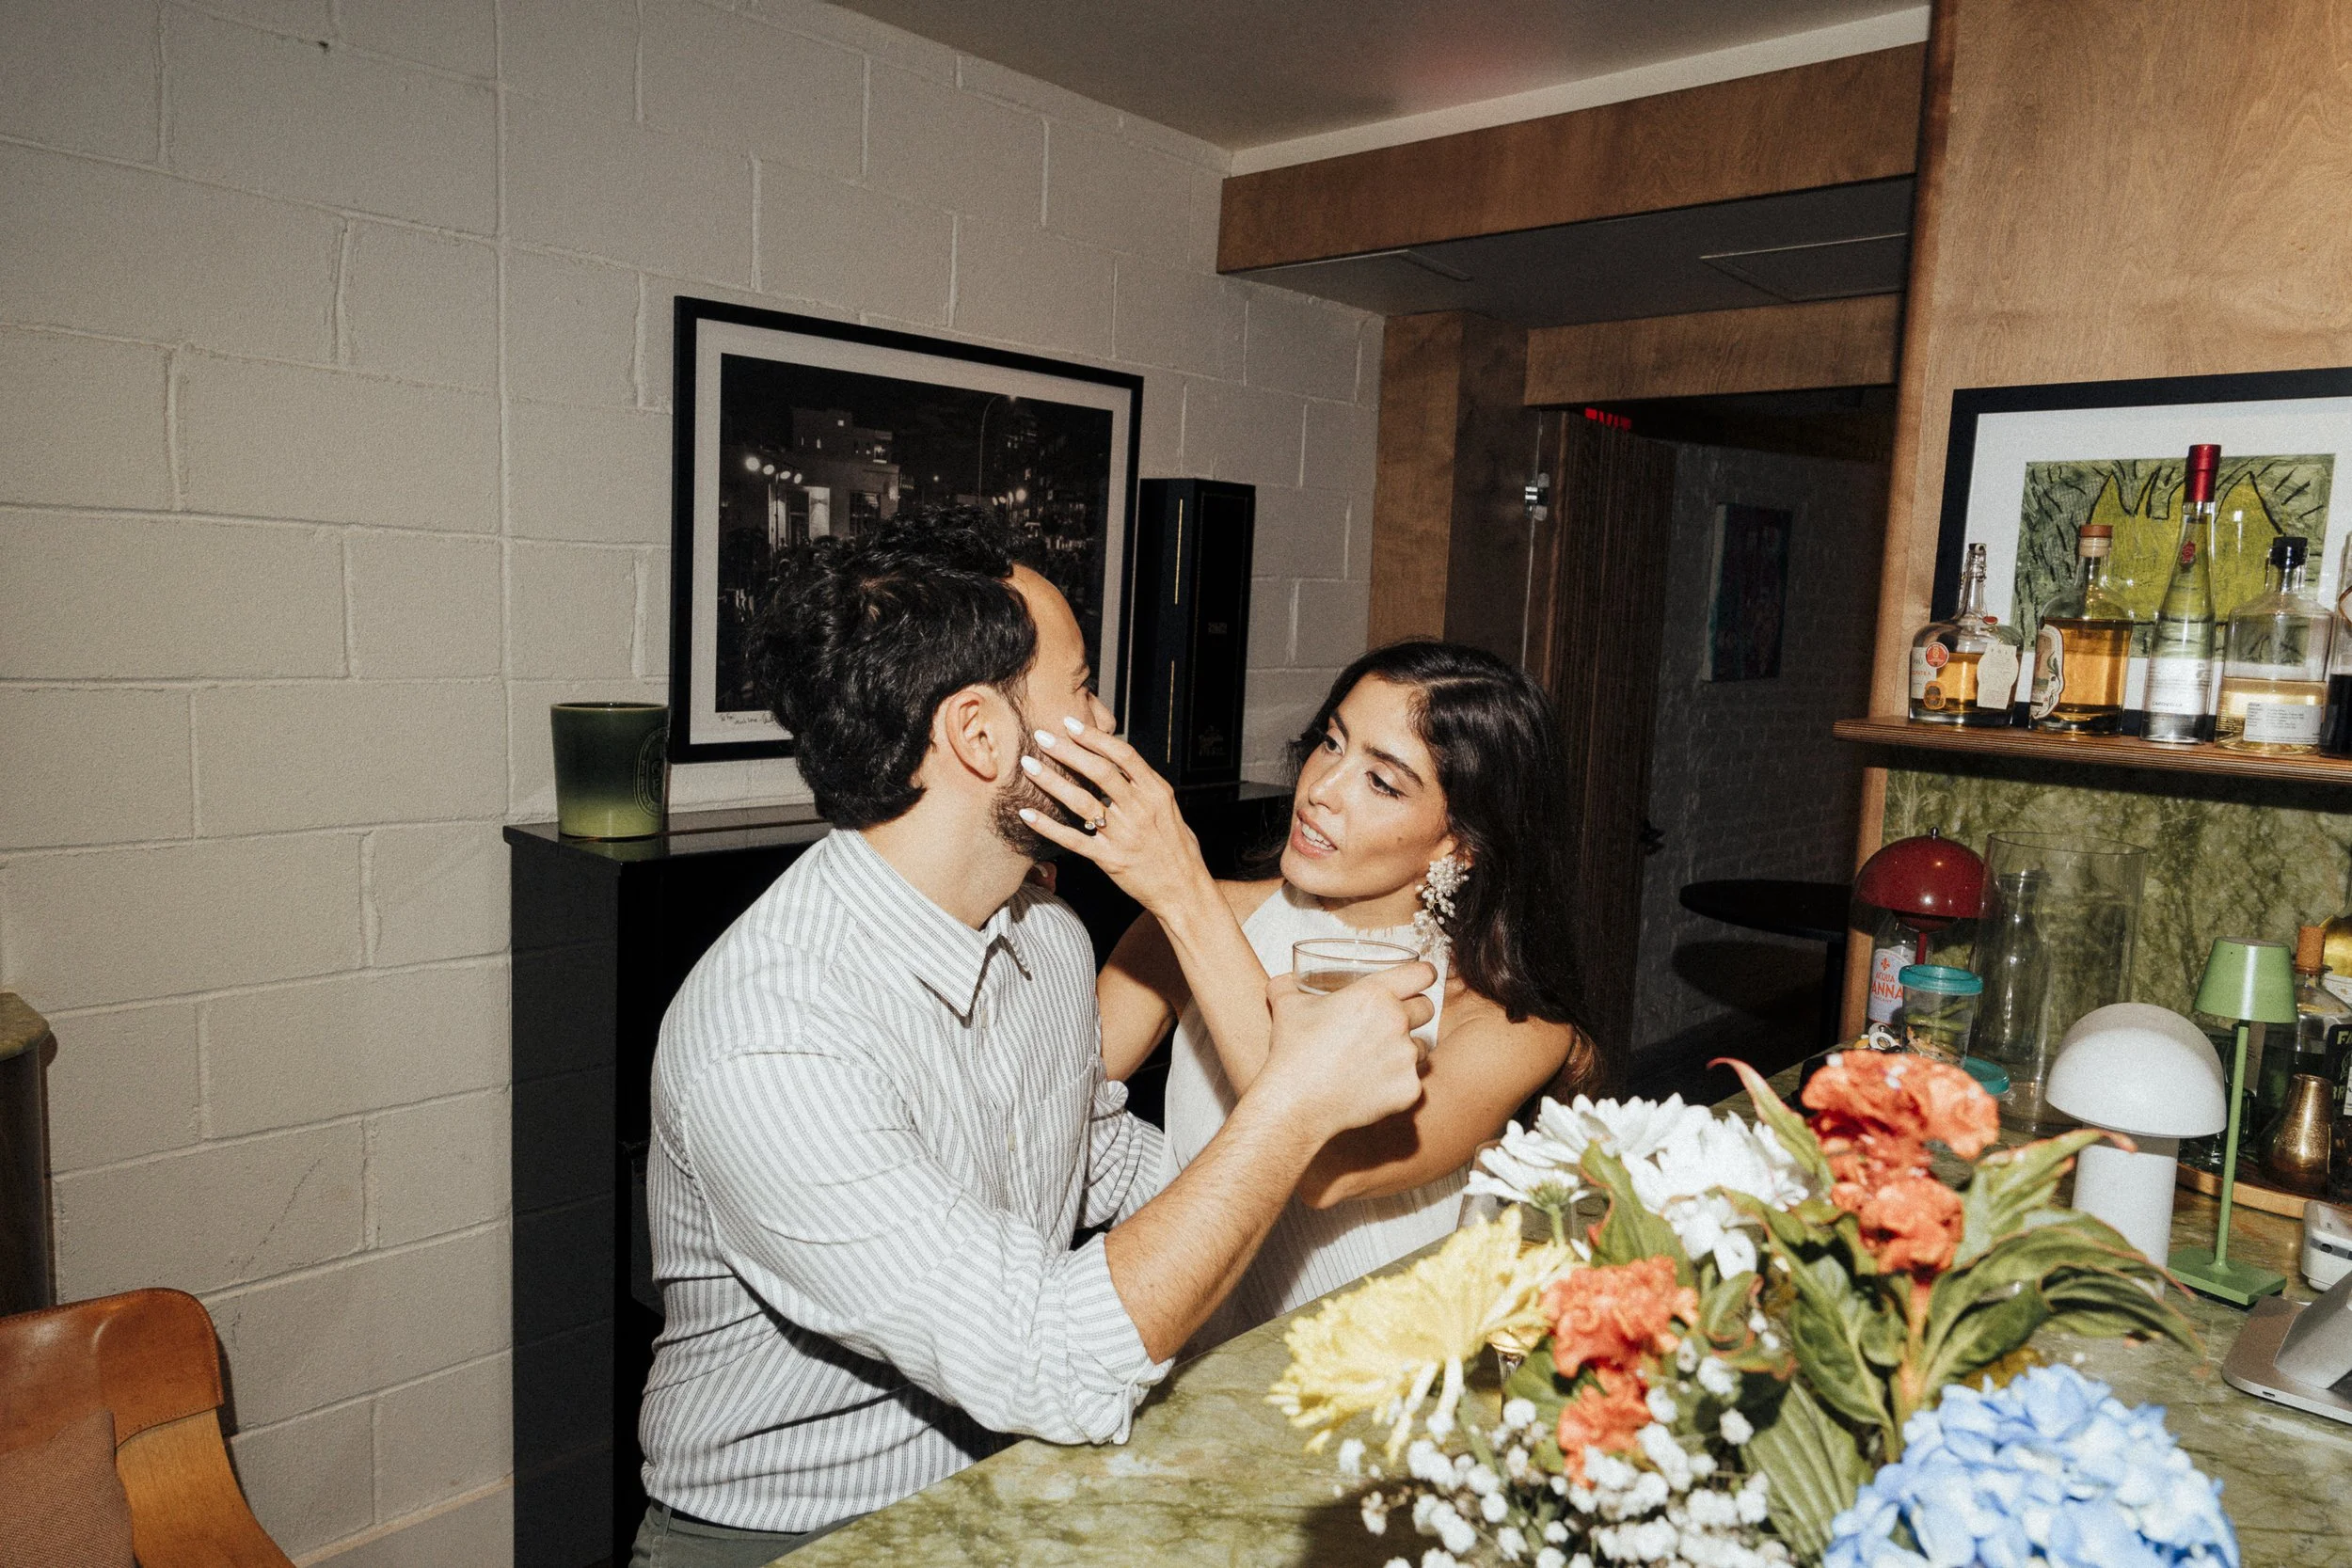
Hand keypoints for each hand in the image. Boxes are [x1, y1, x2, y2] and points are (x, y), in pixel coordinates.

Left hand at [1015, 718, 1215, 917]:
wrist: (1184, 890)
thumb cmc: (1178, 849)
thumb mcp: (1170, 809)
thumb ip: (1145, 786)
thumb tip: (1121, 762)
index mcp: (1157, 793)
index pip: (1123, 755)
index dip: (1095, 737)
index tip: (1071, 724)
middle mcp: (1140, 810)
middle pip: (1098, 772)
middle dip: (1066, 751)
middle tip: (1041, 736)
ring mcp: (1123, 835)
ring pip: (1081, 801)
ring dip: (1051, 781)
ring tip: (1029, 765)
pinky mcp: (1109, 858)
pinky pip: (1072, 839)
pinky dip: (1047, 826)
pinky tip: (1027, 814)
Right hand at [1255, 966, 1434, 1143]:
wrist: (1296, 1103)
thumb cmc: (1293, 1052)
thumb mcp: (1286, 1006)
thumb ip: (1288, 986)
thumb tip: (1285, 980)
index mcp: (1374, 995)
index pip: (1422, 974)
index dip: (1423, 974)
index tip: (1420, 979)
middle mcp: (1397, 1023)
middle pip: (1426, 1008)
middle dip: (1413, 1011)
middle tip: (1391, 1022)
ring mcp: (1406, 1058)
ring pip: (1421, 1047)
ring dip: (1405, 1048)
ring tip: (1376, 1058)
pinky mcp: (1409, 1090)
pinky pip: (1412, 1081)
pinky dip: (1396, 1083)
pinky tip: (1372, 1086)